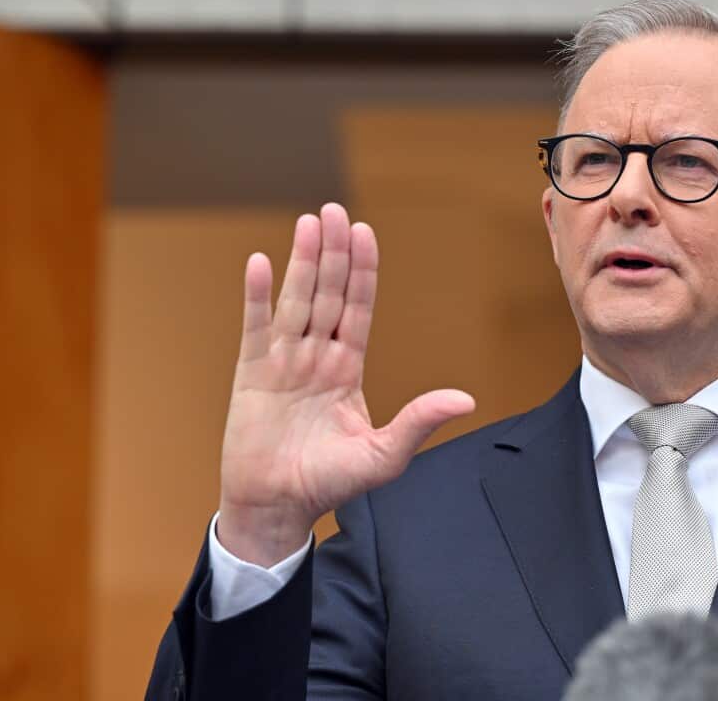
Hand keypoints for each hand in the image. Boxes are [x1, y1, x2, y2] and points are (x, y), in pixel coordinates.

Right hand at [216, 203, 473, 565]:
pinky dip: (257, 295)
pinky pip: (256, 326)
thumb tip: (466, 400)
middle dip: (335, 253)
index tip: (365, 233)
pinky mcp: (251, 373)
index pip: (359, 309)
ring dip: (303, 261)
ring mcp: (284, 361)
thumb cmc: (330, 483)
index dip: (364, 272)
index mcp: (348, 369)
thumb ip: (419, 422)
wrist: (277, 507)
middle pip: (329, 294)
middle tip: (335, 210)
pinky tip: (260, 262)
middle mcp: (317, 357)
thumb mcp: (384, 453)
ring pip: (296, 300)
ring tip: (309, 223)